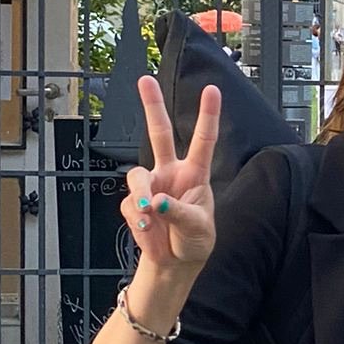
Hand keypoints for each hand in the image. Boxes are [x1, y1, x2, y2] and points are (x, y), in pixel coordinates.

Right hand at [121, 76, 220, 277]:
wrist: (175, 263)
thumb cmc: (195, 240)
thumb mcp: (197, 226)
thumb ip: (178, 211)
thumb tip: (157, 201)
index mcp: (195, 174)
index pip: (203, 140)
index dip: (207, 115)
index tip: (212, 89)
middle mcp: (171, 173)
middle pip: (159, 133)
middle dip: (151, 106)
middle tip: (145, 79)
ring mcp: (152, 186)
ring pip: (136, 176)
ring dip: (141, 195)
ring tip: (150, 215)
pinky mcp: (136, 203)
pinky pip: (130, 204)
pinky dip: (138, 219)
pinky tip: (148, 229)